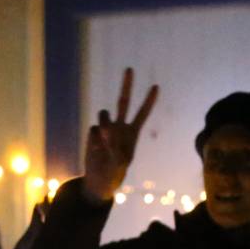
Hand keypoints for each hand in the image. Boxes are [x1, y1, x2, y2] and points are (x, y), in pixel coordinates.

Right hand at [84, 68, 158, 202]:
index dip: (149, 101)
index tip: (156, 86)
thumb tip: (105, 129)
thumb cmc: (115, 172)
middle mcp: (119, 126)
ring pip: (104, 114)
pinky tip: (96, 149)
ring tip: (105, 138)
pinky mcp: (93, 133)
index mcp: (132, 132)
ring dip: (105, 123)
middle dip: (126, 85)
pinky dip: (95, 138)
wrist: (99, 179)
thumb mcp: (121, 160)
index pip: (142, 113)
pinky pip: (94, 129)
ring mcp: (105, 128)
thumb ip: (114, 142)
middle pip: (123, 101)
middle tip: (130, 68)